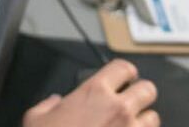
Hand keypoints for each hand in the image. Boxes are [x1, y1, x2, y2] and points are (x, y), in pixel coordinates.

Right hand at [22, 59, 158, 126]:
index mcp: (94, 93)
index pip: (123, 68)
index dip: (125, 72)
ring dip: (144, 121)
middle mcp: (118, 109)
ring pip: (154, 118)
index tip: (124, 78)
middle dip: (141, 94)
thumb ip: (47, 105)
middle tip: (131, 102)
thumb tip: (54, 102)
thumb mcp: (35, 119)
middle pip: (147, 89)